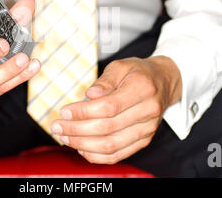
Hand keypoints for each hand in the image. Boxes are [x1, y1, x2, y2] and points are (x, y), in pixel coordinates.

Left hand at [51, 56, 181, 163]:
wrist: (163, 82)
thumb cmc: (138, 72)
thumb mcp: (120, 66)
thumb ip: (105, 80)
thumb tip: (90, 95)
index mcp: (142, 88)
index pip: (108, 106)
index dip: (83, 112)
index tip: (64, 112)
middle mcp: (148, 111)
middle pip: (108, 128)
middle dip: (77, 130)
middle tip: (57, 126)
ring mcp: (148, 129)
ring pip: (111, 146)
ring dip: (83, 144)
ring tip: (65, 137)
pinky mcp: (144, 141)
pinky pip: (118, 155)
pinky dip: (96, 156)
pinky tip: (81, 148)